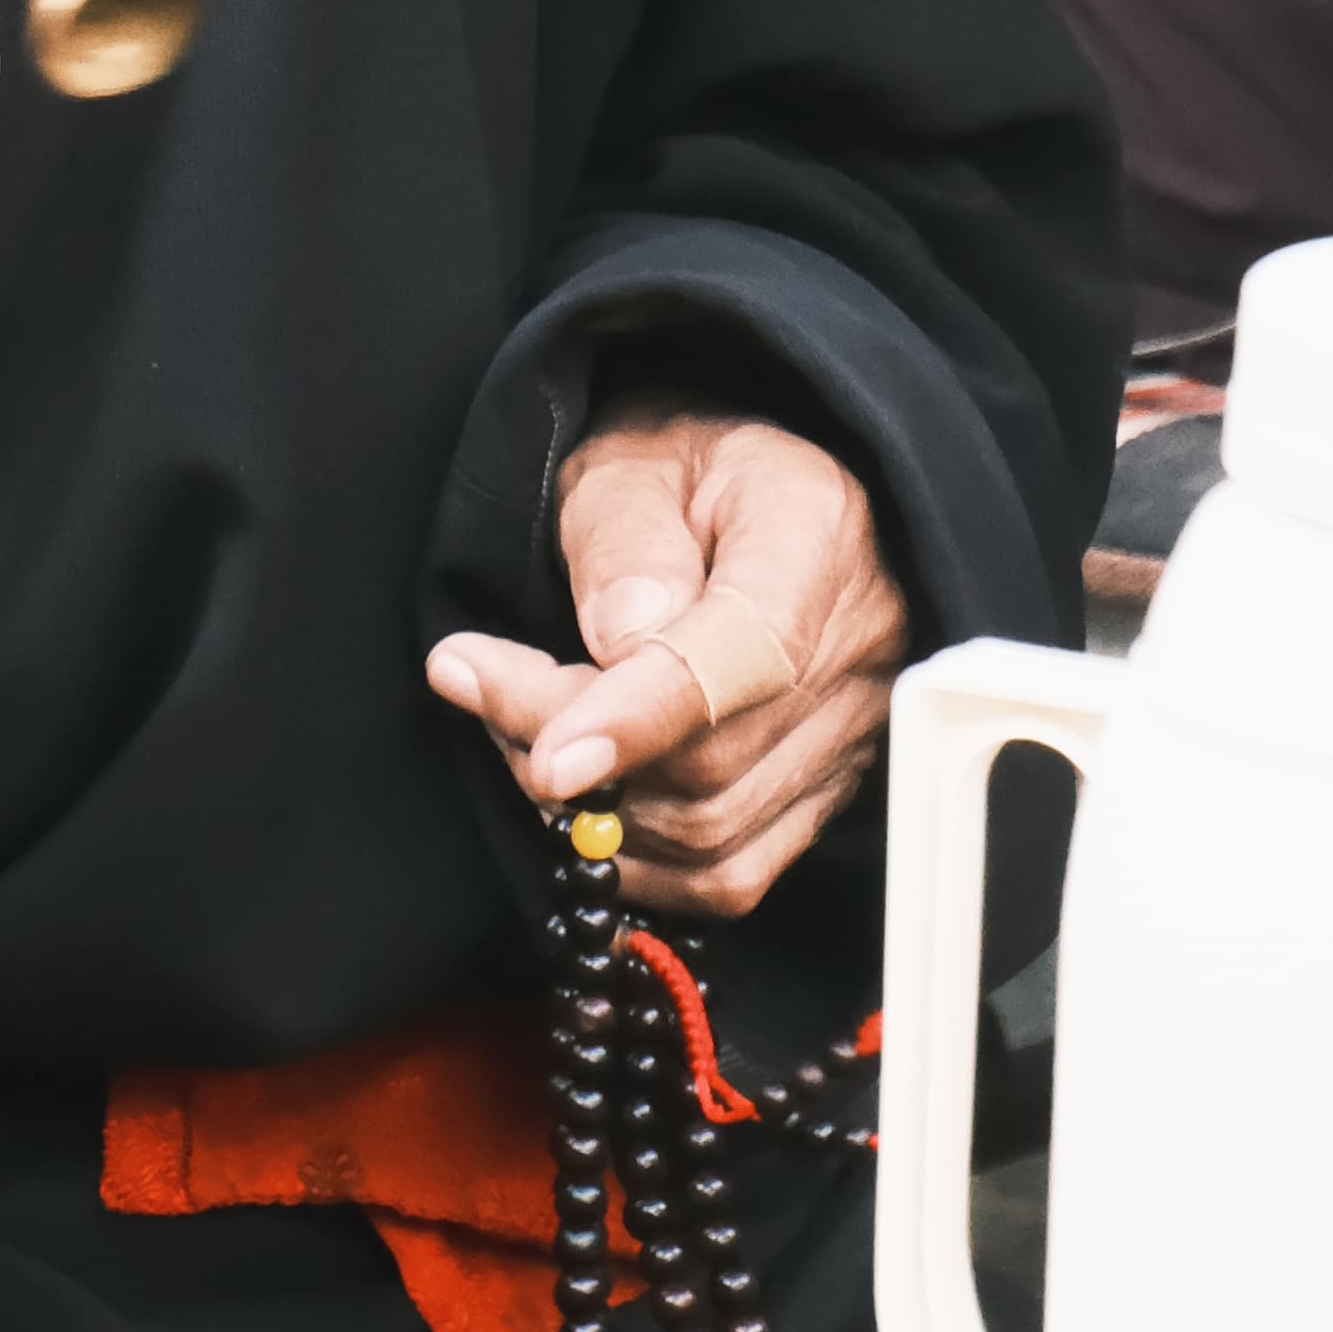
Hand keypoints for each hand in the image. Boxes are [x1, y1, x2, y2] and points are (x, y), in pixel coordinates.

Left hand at [427, 411, 904, 919]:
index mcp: (813, 536)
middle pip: (712, 764)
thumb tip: (619, 646)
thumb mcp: (630, 457)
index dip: (638, 720)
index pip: (743, 658)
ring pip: (714, 837)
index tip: (546, 758)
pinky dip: (641, 860)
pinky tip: (584, 795)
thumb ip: (622, 539)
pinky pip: (731, 874)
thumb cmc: (682, 464)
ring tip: (522, 730)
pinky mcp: (826, 791)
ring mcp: (852, 732)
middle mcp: (857, 648)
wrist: (752, 493)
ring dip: (592, 809)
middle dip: (568, 748)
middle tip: (475, 683)